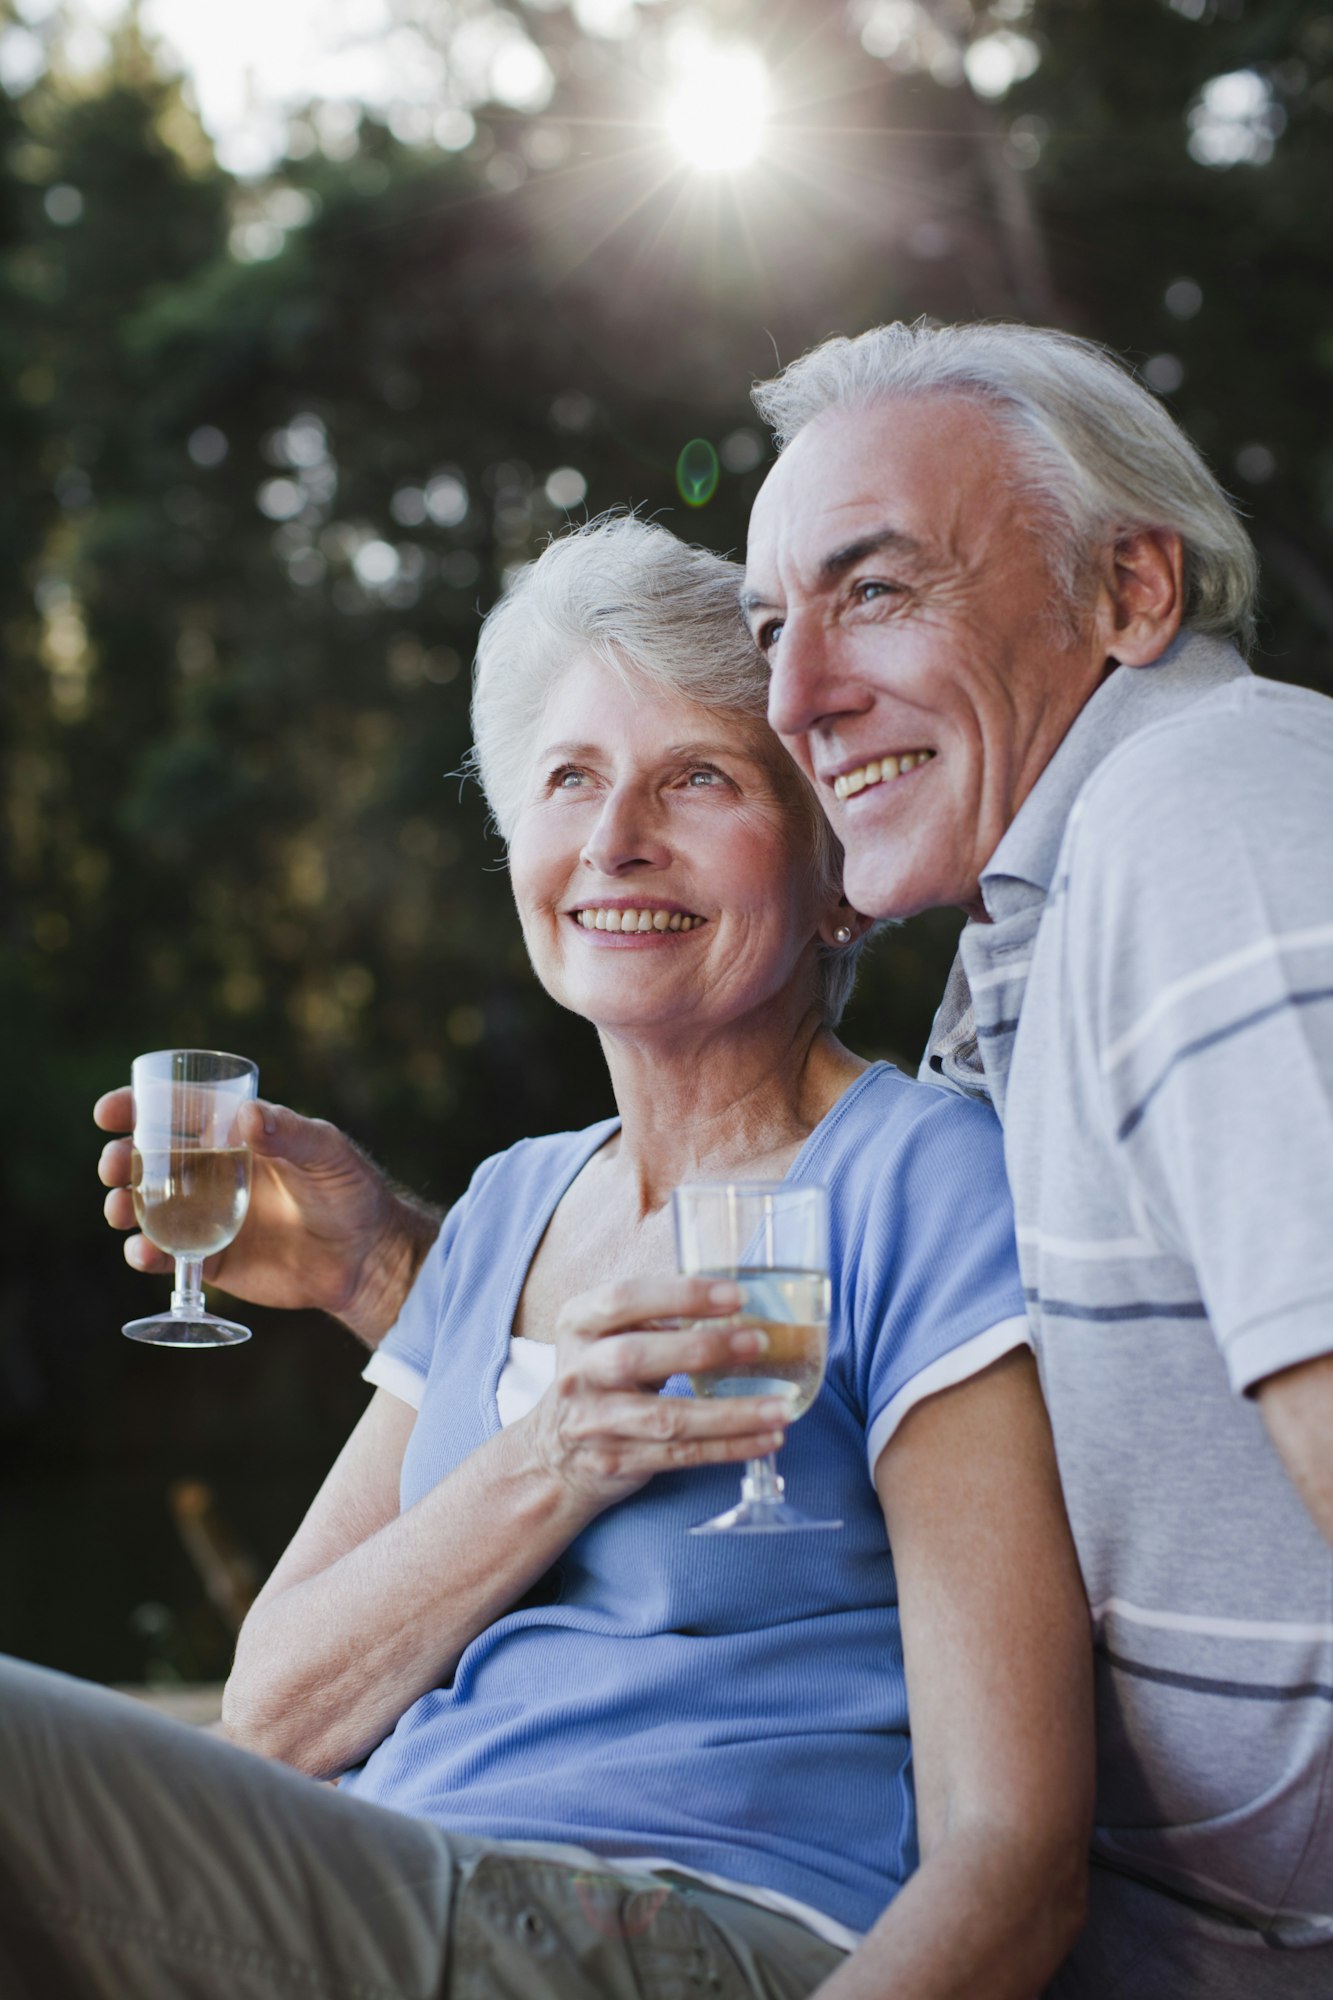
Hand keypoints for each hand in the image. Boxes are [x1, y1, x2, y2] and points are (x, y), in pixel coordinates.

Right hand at [95, 1088, 441, 1342]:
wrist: (367, 1256)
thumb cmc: (351, 1190)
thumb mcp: (328, 1152)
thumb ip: (292, 1133)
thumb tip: (248, 1116)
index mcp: (233, 1136)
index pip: (175, 1113)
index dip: (136, 1108)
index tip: (109, 1112)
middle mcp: (212, 1172)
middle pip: (147, 1161)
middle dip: (119, 1160)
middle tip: (114, 1166)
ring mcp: (207, 1216)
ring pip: (147, 1207)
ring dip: (123, 1206)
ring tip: (120, 1210)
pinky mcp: (211, 1259)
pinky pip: (167, 1254)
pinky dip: (146, 1253)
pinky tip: (144, 1252)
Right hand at [524, 1275, 791, 1515]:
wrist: (554, 1453)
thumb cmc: (603, 1377)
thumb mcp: (610, 1335)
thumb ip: (656, 1316)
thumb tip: (741, 1303)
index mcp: (580, 1324)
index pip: (623, 1299)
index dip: (680, 1294)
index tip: (735, 1294)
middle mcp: (580, 1371)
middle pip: (636, 1357)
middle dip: (703, 1348)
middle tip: (759, 1342)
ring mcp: (596, 1422)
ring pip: (668, 1418)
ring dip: (731, 1413)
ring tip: (781, 1407)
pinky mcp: (617, 1461)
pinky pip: (681, 1455)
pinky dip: (729, 1447)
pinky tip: (767, 1438)